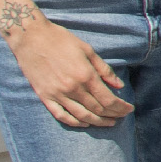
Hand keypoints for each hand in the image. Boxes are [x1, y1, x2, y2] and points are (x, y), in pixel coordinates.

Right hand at [5, 16, 130, 128]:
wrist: (31, 37)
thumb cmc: (60, 40)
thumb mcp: (87, 50)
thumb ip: (104, 69)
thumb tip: (119, 85)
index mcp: (85, 75)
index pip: (108, 99)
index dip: (121, 107)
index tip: (129, 109)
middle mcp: (73, 88)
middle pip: (97, 109)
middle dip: (113, 114)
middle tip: (122, 115)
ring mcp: (57, 94)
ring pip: (82, 116)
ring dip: (98, 122)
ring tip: (109, 123)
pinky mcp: (45, 97)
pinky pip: (61, 116)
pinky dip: (75, 122)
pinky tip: (85, 123)